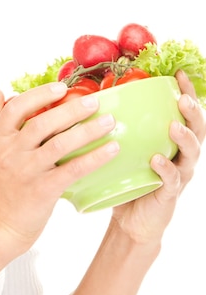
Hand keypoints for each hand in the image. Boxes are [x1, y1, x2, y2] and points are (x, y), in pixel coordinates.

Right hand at [0, 83, 118, 250]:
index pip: (16, 108)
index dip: (39, 95)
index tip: (61, 87)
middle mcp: (10, 152)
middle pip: (42, 122)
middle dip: (70, 109)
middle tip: (94, 101)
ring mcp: (27, 171)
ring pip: (59, 143)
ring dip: (87, 130)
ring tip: (109, 121)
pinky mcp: (43, 190)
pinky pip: (72, 169)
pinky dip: (94, 158)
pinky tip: (111, 149)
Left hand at [111, 70, 205, 243]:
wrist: (131, 220)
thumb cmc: (129, 178)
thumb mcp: (129, 148)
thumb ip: (125, 127)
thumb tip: (99, 95)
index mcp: (173, 140)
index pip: (185, 112)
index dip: (186, 92)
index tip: (179, 74)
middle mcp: (182, 155)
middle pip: (197, 129)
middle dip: (193, 112)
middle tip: (183, 99)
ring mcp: (179, 174)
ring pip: (192, 153)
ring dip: (184, 137)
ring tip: (174, 125)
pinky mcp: (170, 194)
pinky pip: (173, 180)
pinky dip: (166, 169)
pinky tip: (157, 160)